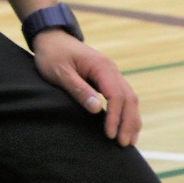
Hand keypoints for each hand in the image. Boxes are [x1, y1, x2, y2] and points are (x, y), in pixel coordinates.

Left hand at [32, 30, 141, 146]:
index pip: (116, 95)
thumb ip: (78, 89)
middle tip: (124, 144)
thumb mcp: (60, 72)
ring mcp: (112, 73)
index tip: (108, 134)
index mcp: (101, 66)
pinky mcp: (108, 79)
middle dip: (128, 122)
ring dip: (132, 119)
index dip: (114, 117)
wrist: (51, 38)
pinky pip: (123, 97)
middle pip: (128, 98)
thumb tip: (97, 109)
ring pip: (130, 98)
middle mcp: (111, 69)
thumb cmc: (52, 55)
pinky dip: (127, 112)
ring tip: (129, 141)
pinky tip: (126, 127)